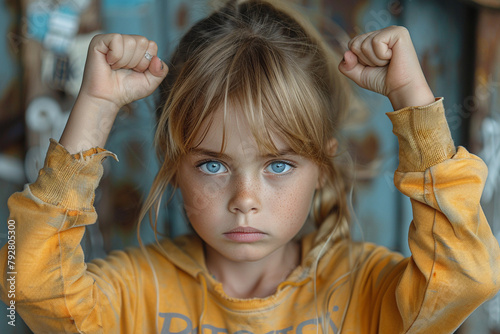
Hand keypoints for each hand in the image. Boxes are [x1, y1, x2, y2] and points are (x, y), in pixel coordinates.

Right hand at [60, 34, 167, 152]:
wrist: (108, 98)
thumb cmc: (127, 90)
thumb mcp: (151, 83)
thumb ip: (161, 71)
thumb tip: (156, 58)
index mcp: (138, 48)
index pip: (152, 45)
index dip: (146, 62)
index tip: (136, 71)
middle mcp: (126, 41)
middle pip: (142, 41)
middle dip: (137, 61)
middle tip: (125, 70)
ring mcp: (112, 40)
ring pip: (130, 41)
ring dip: (125, 61)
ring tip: (116, 68)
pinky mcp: (99, 40)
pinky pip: (116, 40)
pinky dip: (116, 56)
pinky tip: (109, 63)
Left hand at [338, 26, 434, 109]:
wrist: (402, 89)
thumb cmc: (383, 81)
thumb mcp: (359, 74)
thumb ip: (347, 66)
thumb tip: (346, 53)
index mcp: (375, 38)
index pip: (352, 43)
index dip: (358, 60)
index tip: (374, 66)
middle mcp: (384, 32)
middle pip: (355, 42)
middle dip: (365, 60)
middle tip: (382, 65)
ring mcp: (392, 30)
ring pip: (364, 43)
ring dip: (374, 60)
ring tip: (388, 62)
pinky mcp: (399, 32)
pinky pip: (376, 42)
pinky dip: (381, 56)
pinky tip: (393, 58)